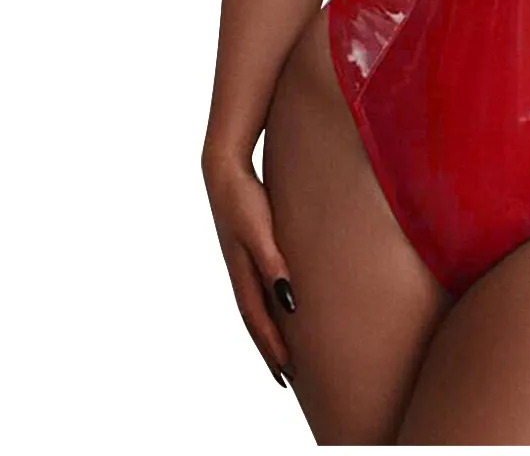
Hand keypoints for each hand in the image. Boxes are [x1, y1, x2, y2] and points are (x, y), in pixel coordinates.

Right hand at [202, 150, 296, 386]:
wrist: (224, 171)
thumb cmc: (244, 199)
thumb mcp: (259, 231)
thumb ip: (273, 264)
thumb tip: (288, 302)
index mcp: (241, 273)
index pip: (258, 320)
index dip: (271, 347)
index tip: (287, 372)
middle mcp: (239, 272)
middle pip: (254, 320)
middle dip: (268, 349)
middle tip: (286, 377)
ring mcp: (240, 261)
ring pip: (254, 306)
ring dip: (266, 331)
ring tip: (280, 351)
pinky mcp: (245, 249)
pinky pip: (255, 288)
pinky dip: (264, 306)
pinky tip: (276, 306)